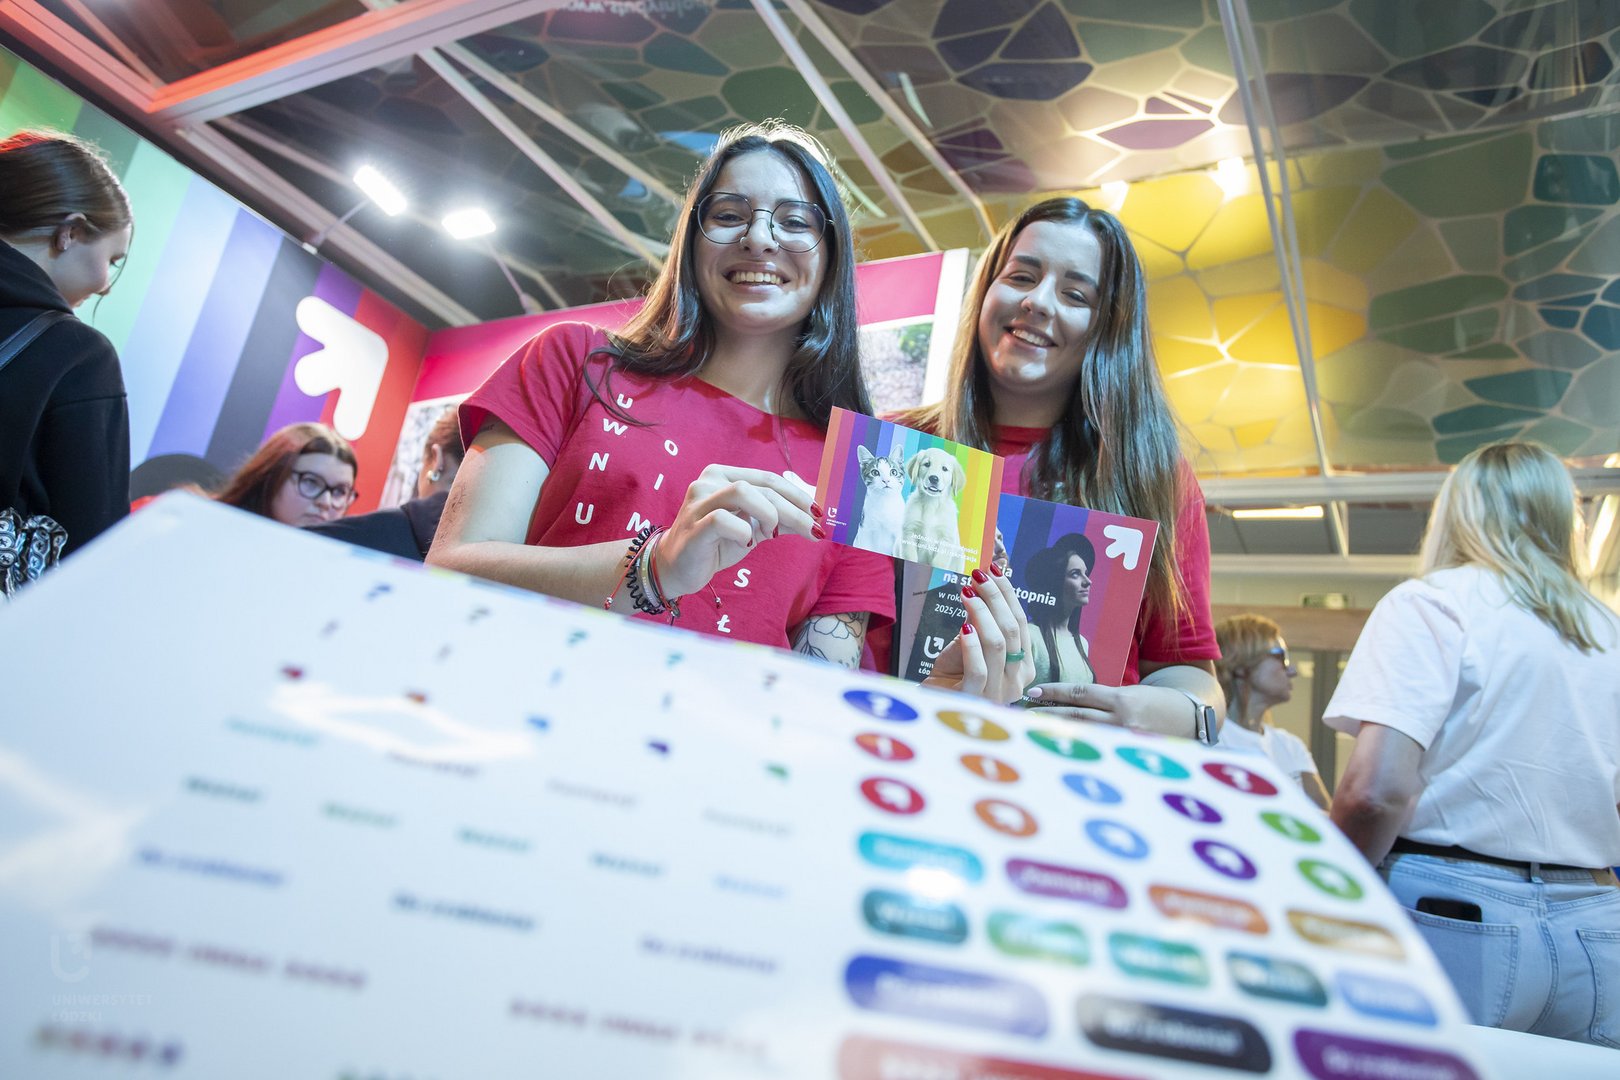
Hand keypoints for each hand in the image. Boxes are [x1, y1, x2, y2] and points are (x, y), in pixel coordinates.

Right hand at [655, 465, 818, 597]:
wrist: (676, 569)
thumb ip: (778, 520)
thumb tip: (813, 518)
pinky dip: (743, 532)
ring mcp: (698, 502)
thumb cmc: (715, 545)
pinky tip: (746, 543)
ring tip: (771, 534)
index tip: (818, 513)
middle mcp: (708, 482)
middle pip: (762, 487)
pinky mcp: (693, 526)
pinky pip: (723, 520)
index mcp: (723, 476)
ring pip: (743, 493)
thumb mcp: (753, 530)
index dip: (797, 495)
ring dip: (769, 515)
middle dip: (794, 509)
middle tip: (813, 530)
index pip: (768, 478)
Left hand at [922, 563, 1034, 704]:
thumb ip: (981, 621)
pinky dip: (972, 644)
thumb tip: (983, 584)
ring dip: (982, 613)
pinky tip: (964, 625)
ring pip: (998, 645)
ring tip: (967, 592)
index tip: (994, 570)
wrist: (932, 701)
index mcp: (1023, 667)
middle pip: (1012, 631)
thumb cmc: (953, 673)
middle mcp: (1017, 682)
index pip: (1022, 624)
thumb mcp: (971, 642)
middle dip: (996, 597)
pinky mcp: (975, 700)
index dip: (1008, 595)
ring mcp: (998, 694)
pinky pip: (979, 668)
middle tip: (978, 575)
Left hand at [1021, 682, 1196, 736]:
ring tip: (1032, 730)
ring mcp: (1125, 740)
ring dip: (1057, 732)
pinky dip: (1078, 750)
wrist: (1191, 719)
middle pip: (1076, 715)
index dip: (1055, 692)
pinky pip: (1099, 752)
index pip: (1080, 693)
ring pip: (1084, 735)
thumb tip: (1067, 705)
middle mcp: (1121, 719)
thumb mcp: (1130, 695)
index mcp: (1121, 699)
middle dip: (1047, 714)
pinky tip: (1060, 751)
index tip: (1033, 692)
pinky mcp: (1130, 755)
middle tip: (1022, 712)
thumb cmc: (1156, 704)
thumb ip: (1103, 701)